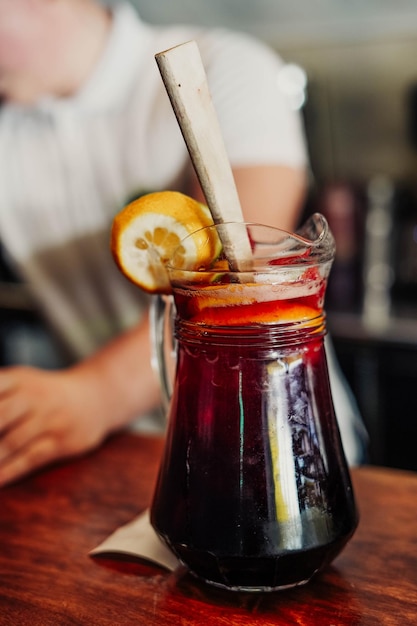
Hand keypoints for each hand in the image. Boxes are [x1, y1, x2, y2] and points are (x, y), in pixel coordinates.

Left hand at [0, 365, 109, 486]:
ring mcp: (49, 419)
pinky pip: (31, 458)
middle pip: (0, 415)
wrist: (96, 398)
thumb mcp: (19, 382)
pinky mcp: (62, 441)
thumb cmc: (44, 394)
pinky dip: (8, 472)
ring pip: (11, 442)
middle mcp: (34, 396)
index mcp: (17, 378)